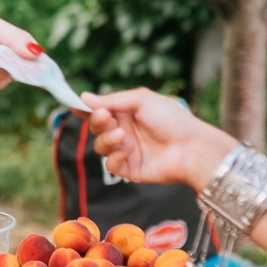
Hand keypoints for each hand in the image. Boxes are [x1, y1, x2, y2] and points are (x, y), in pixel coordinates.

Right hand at [84, 88, 236, 187]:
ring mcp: (126, 151)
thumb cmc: (172, 119)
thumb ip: (112, 100)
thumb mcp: (141, 100)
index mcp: (127, 113)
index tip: (74, 106)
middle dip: (97, 122)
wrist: (191, 148)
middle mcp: (124, 131)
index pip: (100, 111)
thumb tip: (84, 97)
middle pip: (96, 128)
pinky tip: (129, 150)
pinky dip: (116, 156)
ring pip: (100, 147)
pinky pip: (111, 165)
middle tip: (106, 118)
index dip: (87, 109)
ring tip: (123, 136)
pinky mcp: (130, 169)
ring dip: (107, 140)